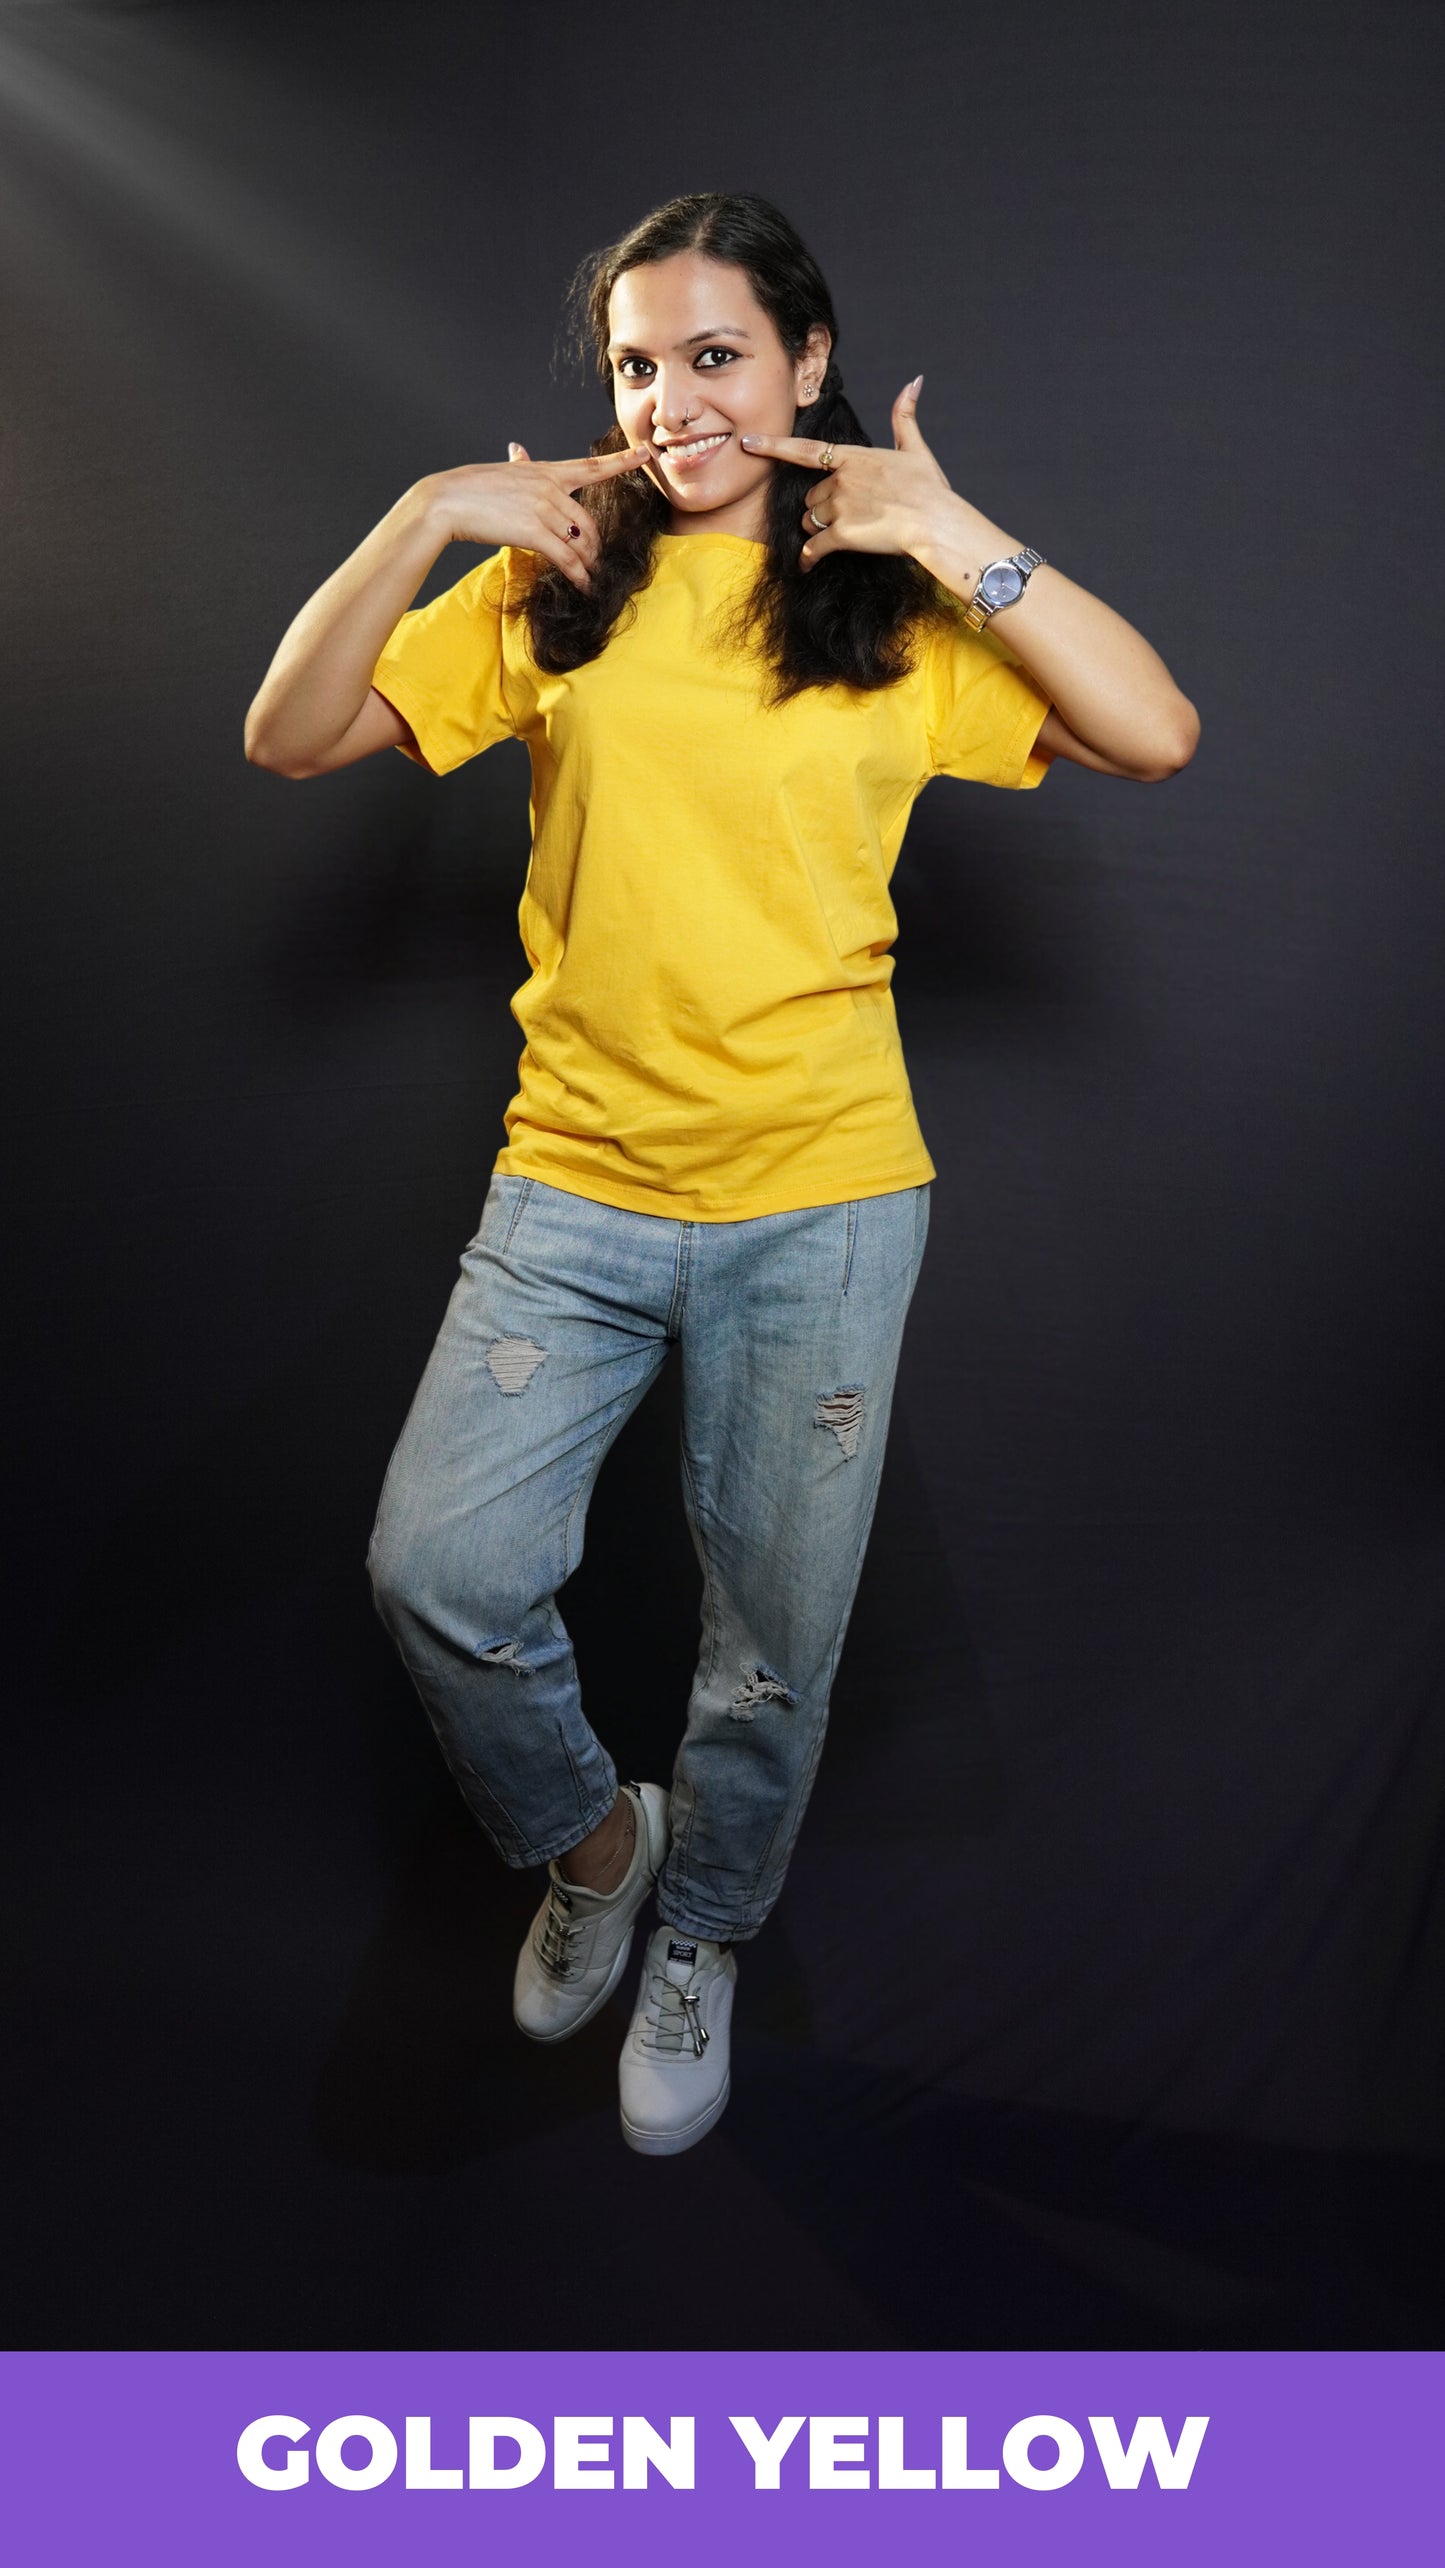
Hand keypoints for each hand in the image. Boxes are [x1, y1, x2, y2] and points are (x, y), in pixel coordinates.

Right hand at [423, 440, 650, 592]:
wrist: (447, 501)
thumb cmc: (471, 489)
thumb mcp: (503, 471)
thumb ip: (520, 465)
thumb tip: (519, 448)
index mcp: (546, 471)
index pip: (590, 466)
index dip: (621, 461)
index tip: (645, 455)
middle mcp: (550, 488)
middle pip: (589, 522)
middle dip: (594, 547)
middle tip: (594, 564)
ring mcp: (543, 509)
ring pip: (580, 542)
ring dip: (587, 565)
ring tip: (589, 578)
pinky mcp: (534, 532)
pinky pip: (566, 558)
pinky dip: (579, 575)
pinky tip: (583, 585)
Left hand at [740, 378, 957, 571]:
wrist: (937, 523)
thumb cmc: (930, 490)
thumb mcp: (916, 449)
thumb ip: (905, 417)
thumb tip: (914, 381)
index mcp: (854, 457)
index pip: (805, 450)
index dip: (773, 446)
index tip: (747, 441)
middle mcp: (842, 479)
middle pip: (811, 495)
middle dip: (820, 506)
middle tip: (845, 515)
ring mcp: (840, 507)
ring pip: (810, 519)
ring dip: (817, 528)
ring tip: (842, 534)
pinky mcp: (842, 535)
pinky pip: (813, 547)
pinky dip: (808, 558)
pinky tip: (807, 565)